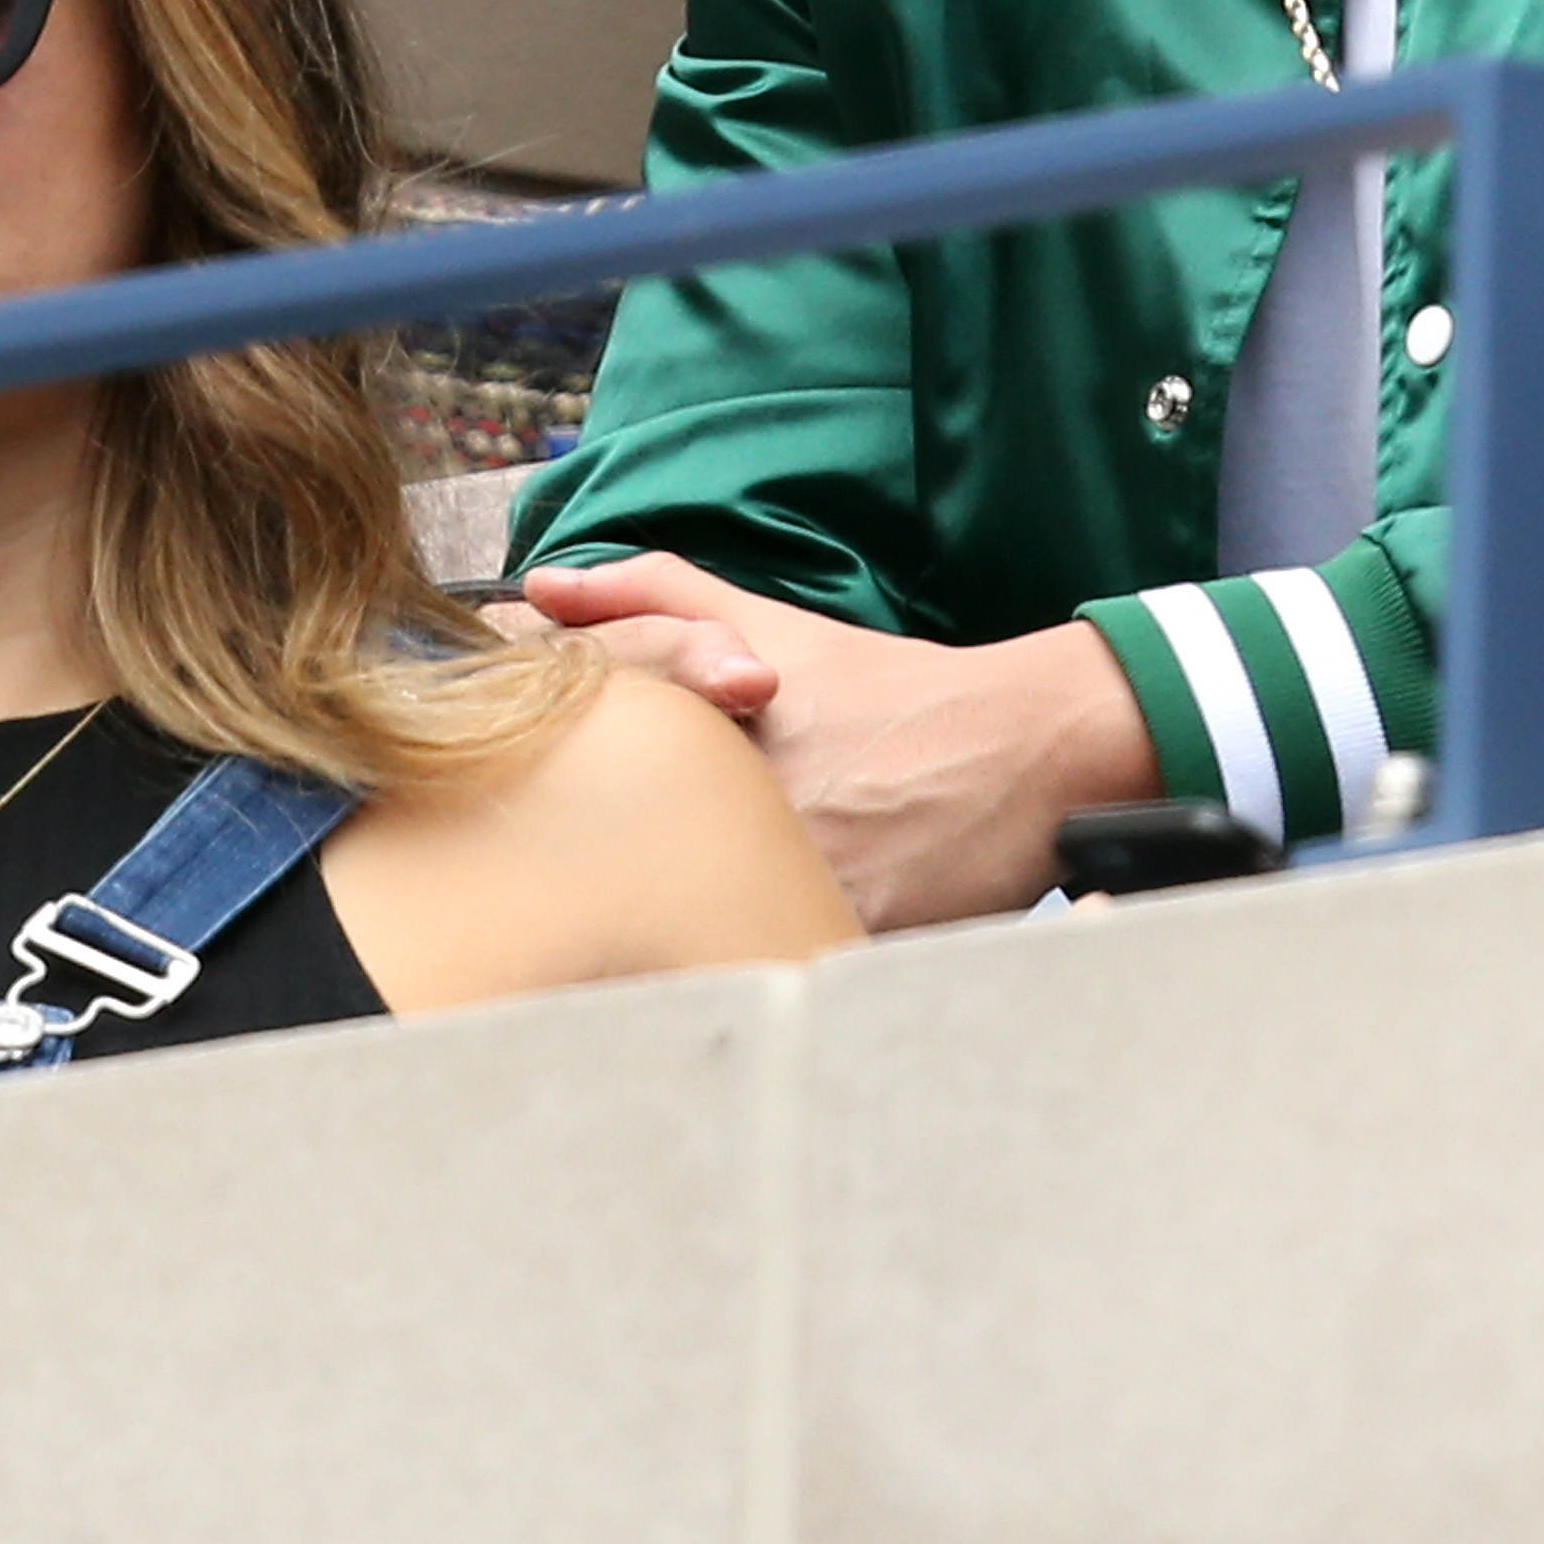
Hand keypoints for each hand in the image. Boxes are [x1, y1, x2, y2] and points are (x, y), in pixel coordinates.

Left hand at [516, 564, 1152, 928]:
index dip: (537, 774)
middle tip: (580, 867)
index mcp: (694, 714)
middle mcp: (735, 782)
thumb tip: (540, 587)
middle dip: (585, 860)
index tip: (523, 783)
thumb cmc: (886, 686)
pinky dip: (738, 956)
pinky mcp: (840, 913)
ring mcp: (790, 849)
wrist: (1020, 744)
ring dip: (657, 919)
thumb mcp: (764, 621)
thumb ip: (647, 594)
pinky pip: (758, 953)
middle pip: (609, 844)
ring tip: (657, 916)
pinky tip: (728, 952)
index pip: (570, 747)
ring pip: (678, 912)